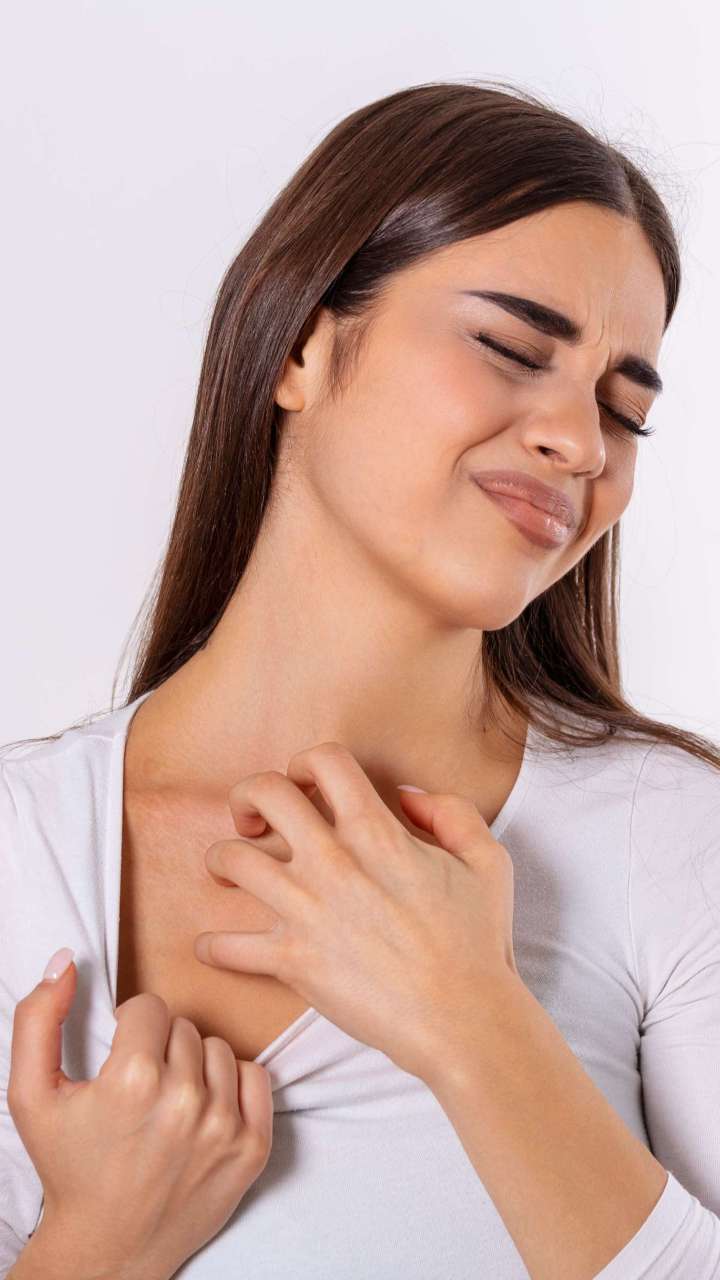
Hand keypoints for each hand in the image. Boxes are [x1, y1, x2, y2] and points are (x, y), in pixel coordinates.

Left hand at [193, 742, 520, 1081]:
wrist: (462, 1019)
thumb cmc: (477, 942)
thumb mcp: (486, 860)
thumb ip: (450, 813)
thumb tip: (405, 797)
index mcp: (376, 832)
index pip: (322, 760)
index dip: (306, 762)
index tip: (306, 785)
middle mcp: (332, 862)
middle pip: (263, 793)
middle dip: (248, 796)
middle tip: (254, 819)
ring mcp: (306, 910)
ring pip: (230, 859)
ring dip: (222, 860)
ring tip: (230, 871)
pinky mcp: (292, 961)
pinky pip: (227, 947)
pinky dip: (214, 946)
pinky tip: (217, 945)